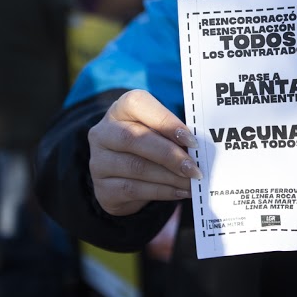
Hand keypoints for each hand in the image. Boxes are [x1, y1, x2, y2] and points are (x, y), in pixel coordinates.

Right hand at [88, 90, 201, 215]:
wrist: (122, 178)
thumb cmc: (148, 146)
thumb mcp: (158, 132)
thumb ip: (173, 134)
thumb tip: (198, 149)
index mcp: (120, 109)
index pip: (137, 104)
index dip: (165, 121)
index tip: (192, 140)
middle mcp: (103, 132)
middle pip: (133, 138)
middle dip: (169, 155)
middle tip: (194, 168)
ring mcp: (99, 161)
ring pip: (135, 167)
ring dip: (169, 176)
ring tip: (191, 182)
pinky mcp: (102, 188)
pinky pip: (133, 190)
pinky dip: (162, 191)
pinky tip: (180, 192)